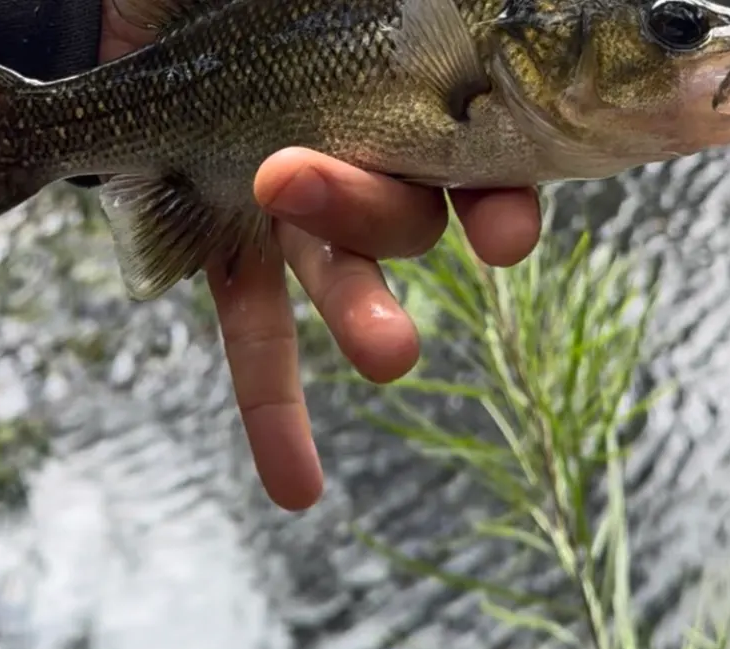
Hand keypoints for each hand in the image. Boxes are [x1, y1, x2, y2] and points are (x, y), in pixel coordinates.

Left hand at [101, 2, 541, 511]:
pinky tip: (300, 495)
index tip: (507, 236)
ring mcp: (298, 203)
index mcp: (416, 71)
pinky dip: (275, 416)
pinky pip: (254, 337)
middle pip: (412, 202)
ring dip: (369, 314)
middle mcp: (371, 146)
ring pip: (345, 266)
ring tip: (391, 357)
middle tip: (342, 180)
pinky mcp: (222, 235)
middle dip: (393, 210)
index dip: (506, 203)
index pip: (491, 147)